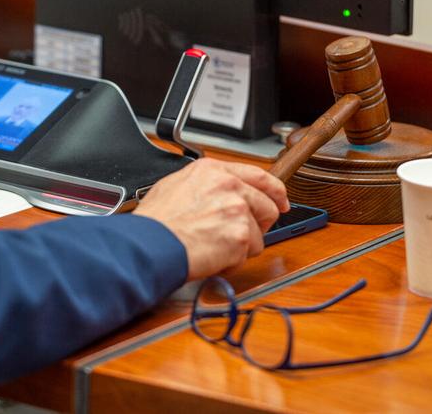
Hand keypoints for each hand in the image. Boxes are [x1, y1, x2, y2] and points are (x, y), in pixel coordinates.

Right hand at [134, 158, 289, 280]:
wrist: (151, 244)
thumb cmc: (156, 222)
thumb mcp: (176, 186)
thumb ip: (205, 185)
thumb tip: (218, 192)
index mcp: (214, 171)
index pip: (259, 175)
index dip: (274, 191)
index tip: (281, 201)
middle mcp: (230, 186)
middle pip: (268, 206)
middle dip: (258, 224)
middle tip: (240, 235)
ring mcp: (238, 210)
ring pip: (260, 233)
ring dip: (242, 245)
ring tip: (215, 246)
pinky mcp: (241, 236)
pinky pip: (249, 253)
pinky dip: (233, 261)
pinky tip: (212, 256)